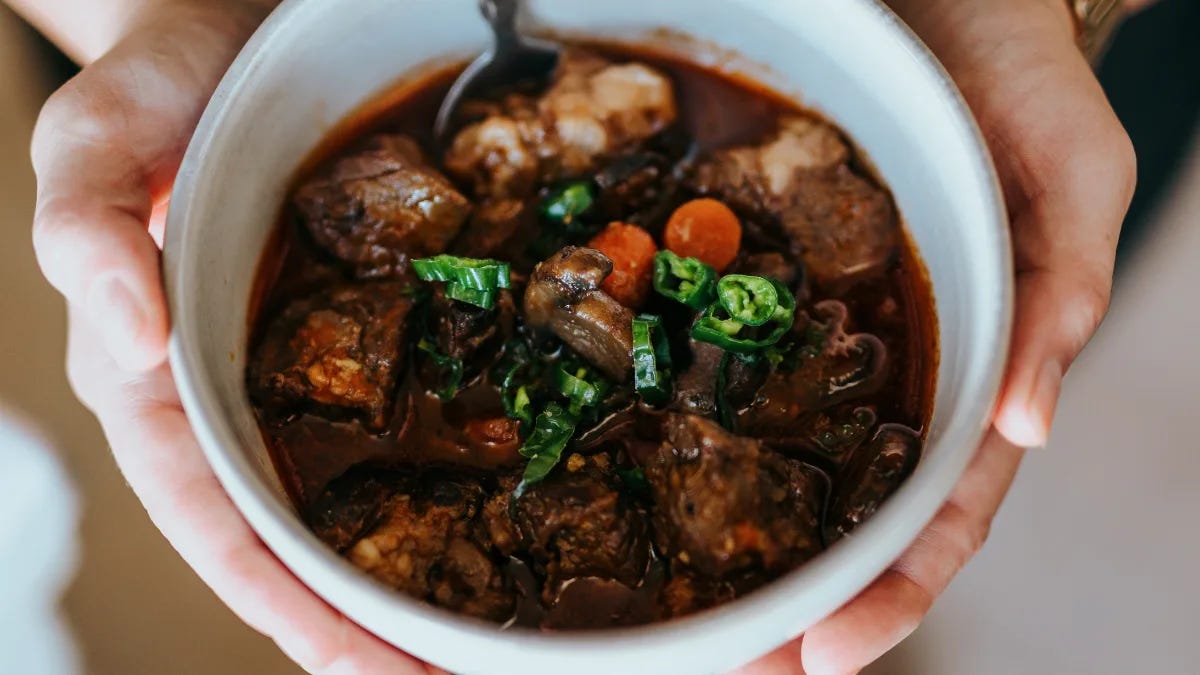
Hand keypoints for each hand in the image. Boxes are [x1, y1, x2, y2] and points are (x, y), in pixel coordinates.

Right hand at [31, 2, 434, 671]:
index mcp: (154, 382)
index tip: (357, 669)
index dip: (283, 605)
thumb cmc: (150, 85)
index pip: (215, 522)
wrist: (222, 33)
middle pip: (287, 539)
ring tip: (470, 643)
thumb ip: (87, 225)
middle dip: (354, 624)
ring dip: (396, 580)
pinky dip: (427, 484)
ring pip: (337, 501)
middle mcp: (224, 395)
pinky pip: (386, 422)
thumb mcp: (95, 137)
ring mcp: (286, 371)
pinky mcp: (343, 331)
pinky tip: (487, 518)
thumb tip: (127, 335)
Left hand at [740, 1, 1134, 672]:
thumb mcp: (1079, 175)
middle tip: (733, 668)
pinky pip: (722, 355)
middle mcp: (898, 360)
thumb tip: (1029, 427)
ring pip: (785, 448)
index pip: (943, 506)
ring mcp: (827, 322)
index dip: (896, 588)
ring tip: (680, 615)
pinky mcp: (764, 270)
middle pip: (851, 504)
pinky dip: (687, 414)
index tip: (826, 655)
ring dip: (738, 535)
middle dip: (802, 594)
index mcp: (980, 360)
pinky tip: (633, 462)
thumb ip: (1069, 293)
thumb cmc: (1026, 79)